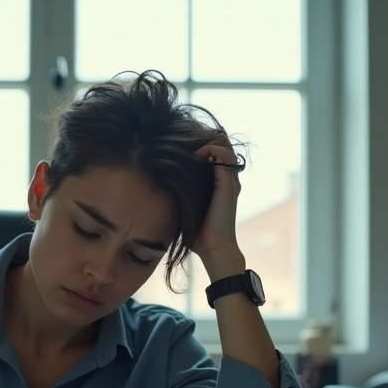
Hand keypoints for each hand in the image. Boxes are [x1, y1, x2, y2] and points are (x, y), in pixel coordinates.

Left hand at [192, 135, 242, 264]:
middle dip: (203, 138)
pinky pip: (223, 155)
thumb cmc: (196, 232)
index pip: (215, 150)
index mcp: (219, 182)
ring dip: (206, 142)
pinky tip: (195, 157)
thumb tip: (158, 182)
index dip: (200, 143)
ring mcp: (229, 179)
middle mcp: (227, 177)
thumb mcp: (186, 206)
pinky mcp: (228, 184)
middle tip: (185, 147)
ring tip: (191, 152)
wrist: (212, 248)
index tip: (181, 149)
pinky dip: (210, 150)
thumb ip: (181, 192)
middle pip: (221, 142)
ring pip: (224, 143)